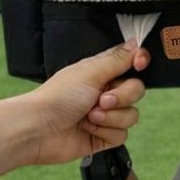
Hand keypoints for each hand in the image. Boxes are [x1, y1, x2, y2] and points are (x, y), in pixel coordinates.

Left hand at [22, 41, 149, 164]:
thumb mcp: (90, 71)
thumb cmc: (57, 97)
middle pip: (136, 91)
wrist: (39, 130)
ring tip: (89, 117)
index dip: (139, 62)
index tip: (138, 65)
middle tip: (101, 100)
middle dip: (122, 97)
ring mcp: (105, 115)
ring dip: (112, 117)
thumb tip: (135, 43)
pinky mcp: (103, 136)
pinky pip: (122, 134)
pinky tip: (88, 129)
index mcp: (101, 72)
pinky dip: (106, 132)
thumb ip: (117, 59)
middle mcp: (104, 92)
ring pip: (131, 115)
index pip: (131, 62)